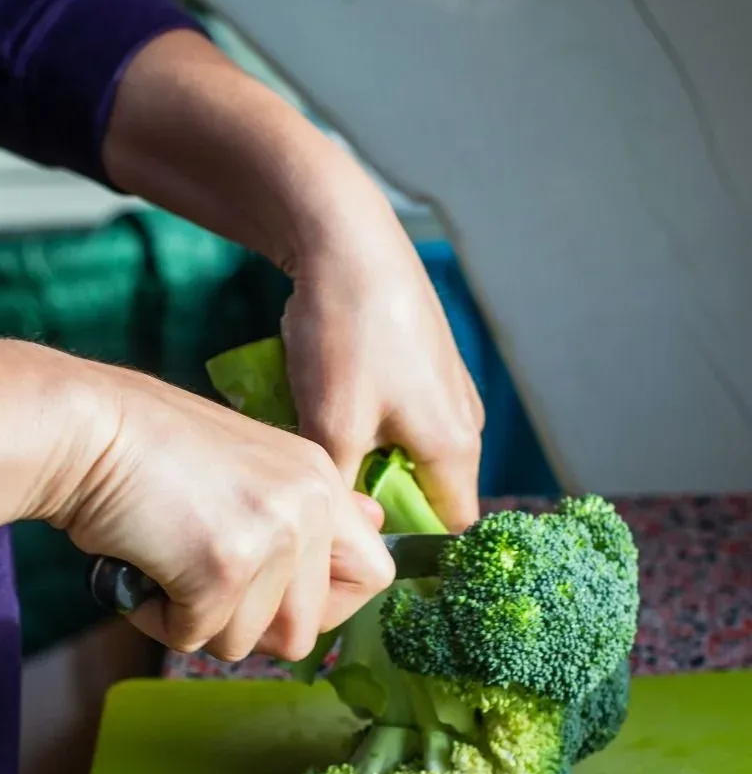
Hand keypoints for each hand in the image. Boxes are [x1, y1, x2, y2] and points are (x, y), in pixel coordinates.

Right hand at [48, 364, 393, 660]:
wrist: (85, 429)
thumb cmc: (148, 448)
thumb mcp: (249, 464)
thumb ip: (305, 504)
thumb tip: (373, 524)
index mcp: (319, 477)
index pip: (374, 573)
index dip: (327, 607)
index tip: (278, 602)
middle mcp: (310, 504)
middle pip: (308, 629)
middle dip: (250, 629)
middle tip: (204, 591)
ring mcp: (272, 536)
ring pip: (247, 642)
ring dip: (197, 622)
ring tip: (164, 565)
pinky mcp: (223, 566)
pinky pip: (195, 636)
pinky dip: (157, 617)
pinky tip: (140, 566)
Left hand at [104, 31, 482, 531]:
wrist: (344, 234)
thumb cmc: (346, 331)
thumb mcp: (333, 425)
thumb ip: (342, 489)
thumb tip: (336, 532)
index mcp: (456, 447)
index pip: (444, 528)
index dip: (396, 539)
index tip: (344, 531)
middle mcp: (462, 420)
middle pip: (418, 488)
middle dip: (367, 491)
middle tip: (314, 481)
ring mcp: (444, 385)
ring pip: (398, 446)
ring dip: (356, 449)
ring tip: (310, 432)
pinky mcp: (418, 357)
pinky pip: (390, 409)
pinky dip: (356, 412)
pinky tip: (317, 390)